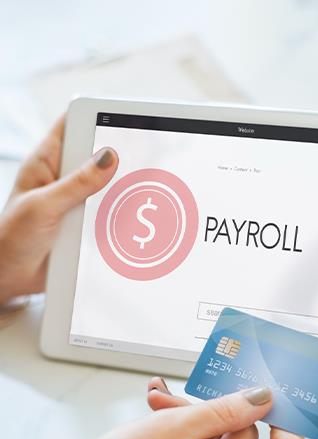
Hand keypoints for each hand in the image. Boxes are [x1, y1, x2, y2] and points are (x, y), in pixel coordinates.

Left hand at [0, 117, 118, 303]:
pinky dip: (119, 211)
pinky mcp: (87, 221)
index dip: (95, 116)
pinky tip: (129, 214)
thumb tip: (108, 157)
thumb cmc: (11, 239)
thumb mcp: (43, 206)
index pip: (73, 124)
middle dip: (118, 155)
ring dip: (119, 188)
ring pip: (107, 185)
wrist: (11, 278)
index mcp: (46, 162)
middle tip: (140, 158)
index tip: (122, 118)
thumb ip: (77, 184)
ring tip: (136, 188)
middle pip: (97, 155)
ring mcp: (77, 200)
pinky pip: (109, 210)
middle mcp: (64, 178)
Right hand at [28, 386, 305, 438]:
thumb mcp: (175, 428)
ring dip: (199, 421)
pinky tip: (165, 417)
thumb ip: (226, 410)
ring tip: (165, 405)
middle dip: (220, 414)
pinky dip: (192, 438)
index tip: (272, 399)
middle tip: (190, 397)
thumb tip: (263, 398)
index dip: (288, 425)